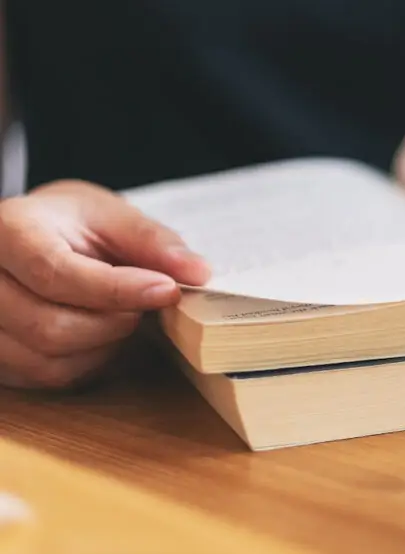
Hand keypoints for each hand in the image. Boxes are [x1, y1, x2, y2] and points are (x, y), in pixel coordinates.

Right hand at [0, 180, 208, 388]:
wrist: (29, 236)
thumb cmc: (71, 225)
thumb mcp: (111, 216)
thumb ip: (153, 242)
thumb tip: (197, 273)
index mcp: (8, 230)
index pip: (55, 274)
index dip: (117, 290)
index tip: (166, 290)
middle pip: (48, 327)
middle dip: (114, 323)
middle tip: (146, 305)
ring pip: (46, 360)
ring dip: (103, 347)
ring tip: (124, 315)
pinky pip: (44, 377)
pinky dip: (86, 362)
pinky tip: (101, 335)